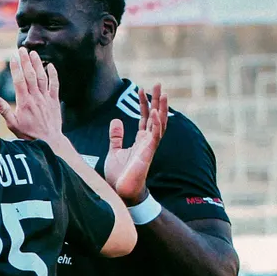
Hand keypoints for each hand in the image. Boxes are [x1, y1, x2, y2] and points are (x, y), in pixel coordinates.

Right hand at [0, 49, 64, 145]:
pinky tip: (50, 65)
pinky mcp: (54, 100)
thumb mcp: (12, 124)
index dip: (16, 68)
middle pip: (30, 74)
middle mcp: (35, 97)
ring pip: (41, 77)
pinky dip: (53, 74)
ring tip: (33, 53)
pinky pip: (54, 84)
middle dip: (25, 61)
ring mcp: (46, 97)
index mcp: (24, 102)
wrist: (49, 140)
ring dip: (37, 64)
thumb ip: (4, 110)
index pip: (19, 80)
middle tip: (22, 49)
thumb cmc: (29, 134)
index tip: (13, 57)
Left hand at [101, 84, 168, 201]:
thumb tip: (116, 121)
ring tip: (162, 93)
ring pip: (159, 124)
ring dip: (161, 108)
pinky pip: (154, 136)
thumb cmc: (119, 175)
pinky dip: (155, 124)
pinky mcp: (147, 154)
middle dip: (157, 100)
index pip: (145, 118)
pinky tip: (155, 112)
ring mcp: (149, 147)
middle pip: (156, 117)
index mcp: (140, 140)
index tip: (141, 89)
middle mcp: (147, 142)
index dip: (144, 103)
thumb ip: (116, 137)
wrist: (120, 192)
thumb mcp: (114, 151)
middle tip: (158, 83)